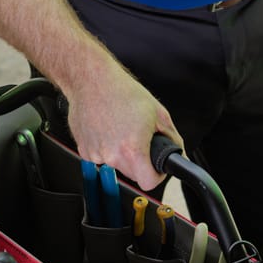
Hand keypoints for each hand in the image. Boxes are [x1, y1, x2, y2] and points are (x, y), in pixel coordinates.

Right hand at [65, 57, 182, 192]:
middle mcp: (112, 156)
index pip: (148, 183)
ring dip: (121, 154)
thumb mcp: (158, 113)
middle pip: (133, 174)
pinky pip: (101, 157)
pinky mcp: (84, 150)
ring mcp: (95, 154)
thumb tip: (178, 154)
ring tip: (121, 129)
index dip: (156, 176)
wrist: (92, 80)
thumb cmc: (122, 91)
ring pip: (116, 165)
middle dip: (139, 161)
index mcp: (132, 149)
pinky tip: (107, 129)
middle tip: (138, 139)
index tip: (155, 166)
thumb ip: (173, 139)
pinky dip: (106, 147)